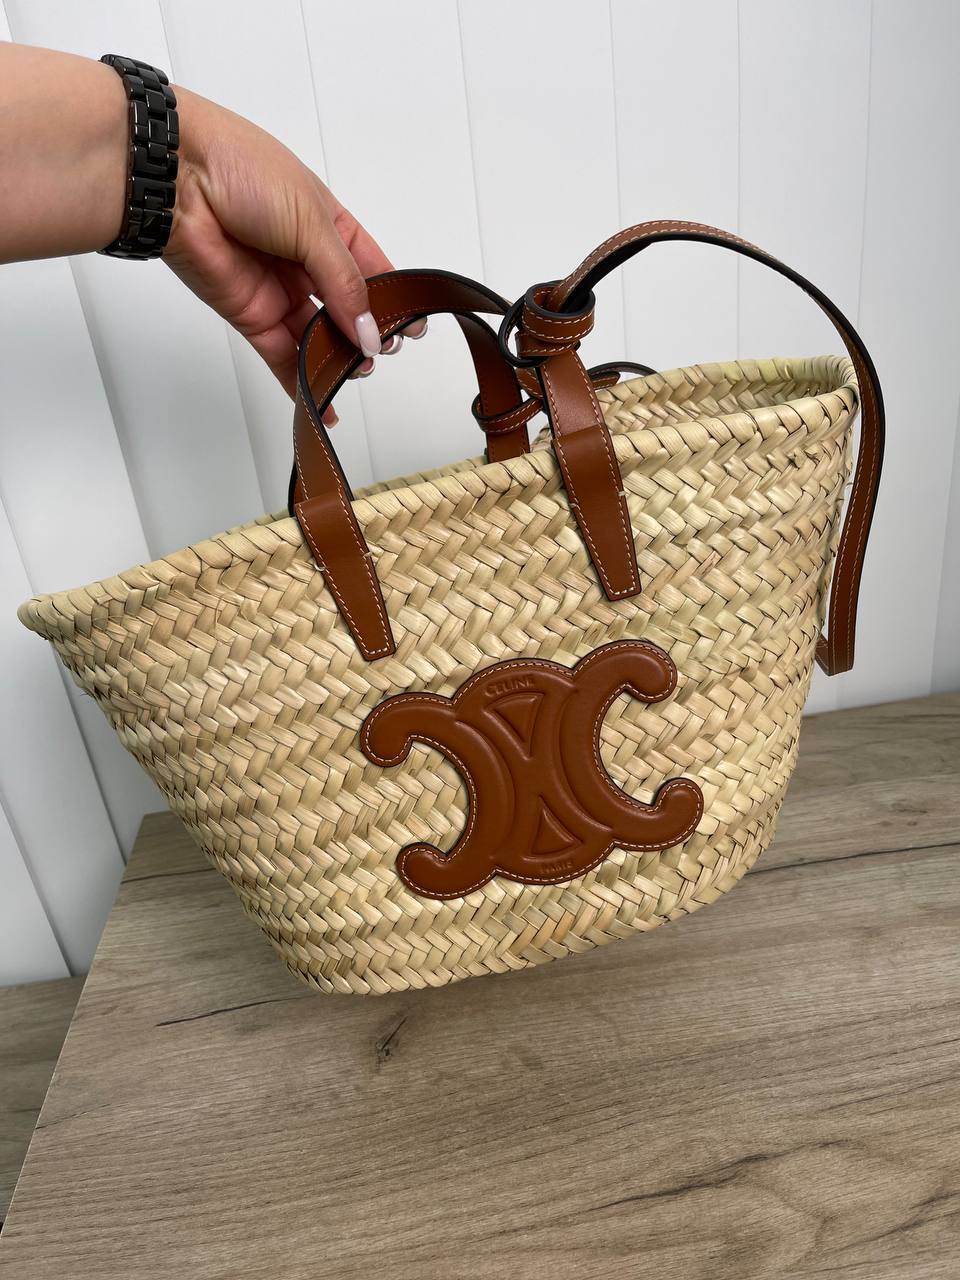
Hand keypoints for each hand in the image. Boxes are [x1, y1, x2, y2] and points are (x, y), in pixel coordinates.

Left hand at [166, 86, 424, 421]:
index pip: (374, 271)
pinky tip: (321, 399)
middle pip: (347, 308)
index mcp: (330, 226)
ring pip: (317, 336)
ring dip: (337, 357)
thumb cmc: (243, 171)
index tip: (412, 329)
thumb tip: (369, 331)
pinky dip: (300, 380)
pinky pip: (283, 355)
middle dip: (366, 334)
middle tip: (379, 351)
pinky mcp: (251, 315)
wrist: (177, 179)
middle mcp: (306, 259)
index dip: (394, 300)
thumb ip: (345, 283)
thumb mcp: (314, 223)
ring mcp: (279, 289)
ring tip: (355, 370)